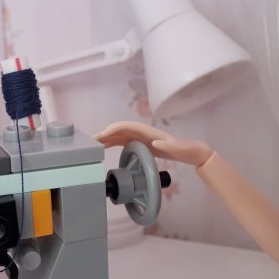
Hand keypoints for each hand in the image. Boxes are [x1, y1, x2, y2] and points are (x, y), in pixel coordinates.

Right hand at [94, 121, 212, 166]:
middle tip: (89, 142)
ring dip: (104, 138)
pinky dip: (110, 142)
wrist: (189, 151)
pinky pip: (120, 141)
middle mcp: (141, 132)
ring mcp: (139, 137)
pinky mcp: (138, 143)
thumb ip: (168, 145)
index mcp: (147, 131)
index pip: (126, 126)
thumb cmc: (184, 149)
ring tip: (91, 145)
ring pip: (117, 135)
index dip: (114, 129)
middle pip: (118, 129)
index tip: (102, 135)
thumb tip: (156, 143)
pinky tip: (102, 147)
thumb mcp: (177, 148)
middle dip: (104, 134)